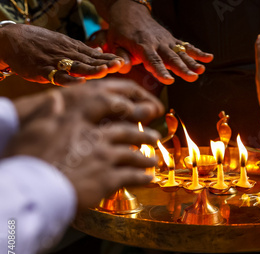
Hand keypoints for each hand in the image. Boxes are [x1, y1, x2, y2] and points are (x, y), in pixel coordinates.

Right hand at [0, 24, 123, 85]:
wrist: (10, 39)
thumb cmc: (39, 43)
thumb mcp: (62, 42)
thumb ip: (81, 50)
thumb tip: (99, 52)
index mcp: (72, 48)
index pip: (95, 55)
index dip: (108, 59)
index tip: (121, 62)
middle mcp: (66, 54)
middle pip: (89, 60)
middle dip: (105, 63)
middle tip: (119, 65)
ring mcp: (55, 62)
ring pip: (77, 66)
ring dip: (92, 69)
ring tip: (105, 71)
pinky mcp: (43, 70)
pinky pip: (58, 76)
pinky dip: (69, 79)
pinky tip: (80, 81)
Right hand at [8, 80, 163, 209]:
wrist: (35, 188)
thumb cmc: (29, 159)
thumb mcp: (33, 129)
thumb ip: (48, 113)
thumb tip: (55, 98)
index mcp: (78, 122)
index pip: (106, 106)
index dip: (123, 104)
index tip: (133, 106)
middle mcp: (96, 137)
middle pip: (127, 132)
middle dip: (142, 134)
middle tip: (154, 136)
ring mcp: (105, 157)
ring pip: (133, 155)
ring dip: (145, 157)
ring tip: (153, 160)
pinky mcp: (109, 179)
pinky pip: (131, 176)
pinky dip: (142, 177)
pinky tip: (149, 179)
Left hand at [104, 0, 213, 83]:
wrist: (130, 11)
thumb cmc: (121, 31)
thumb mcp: (114, 42)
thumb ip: (121, 56)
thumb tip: (123, 68)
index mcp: (142, 45)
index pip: (153, 60)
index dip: (161, 71)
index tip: (169, 81)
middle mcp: (157, 43)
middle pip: (171, 58)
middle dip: (182, 68)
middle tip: (192, 77)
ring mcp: (166, 41)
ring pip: (180, 53)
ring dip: (192, 62)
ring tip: (202, 70)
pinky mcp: (172, 39)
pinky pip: (186, 46)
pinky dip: (197, 52)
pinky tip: (209, 58)